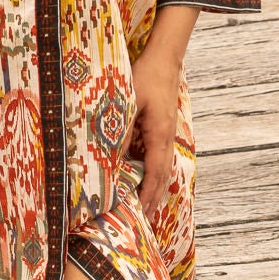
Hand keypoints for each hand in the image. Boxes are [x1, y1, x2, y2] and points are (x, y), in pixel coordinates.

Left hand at [129, 43, 183, 221]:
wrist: (164, 59)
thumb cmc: (146, 77)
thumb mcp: (129, 102)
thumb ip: (121, 129)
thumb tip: (112, 155)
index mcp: (160, 135)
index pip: (155, 172)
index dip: (148, 193)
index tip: (141, 211)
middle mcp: (166, 139)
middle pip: (162, 176)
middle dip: (153, 198)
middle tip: (143, 219)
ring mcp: (166, 135)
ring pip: (161, 168)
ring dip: (153, 188)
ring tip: (144, 207)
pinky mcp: (162, 129)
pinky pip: (157, 157)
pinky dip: (151, 173)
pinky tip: (142, 179)